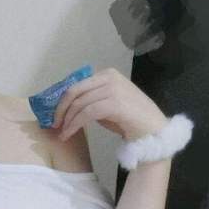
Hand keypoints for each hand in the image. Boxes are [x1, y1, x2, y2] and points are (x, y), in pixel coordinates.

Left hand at [52, 67, 166, 142]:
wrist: (153, 131)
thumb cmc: (131, 121)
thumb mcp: (107, 106)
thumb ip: (91, 101)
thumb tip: (68, 107)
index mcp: (108, 74)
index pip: (77, 85)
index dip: (63, 100)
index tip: (56, 115)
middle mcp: (110, 77)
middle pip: (75, 91)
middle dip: (61, 109)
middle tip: (54, 125)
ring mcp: (113, 89)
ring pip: (79, 103)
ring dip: (67, 120)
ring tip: (62, 133)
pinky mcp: (115, 103)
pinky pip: (87, 113)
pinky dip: (75, 124)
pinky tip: (69, 134)